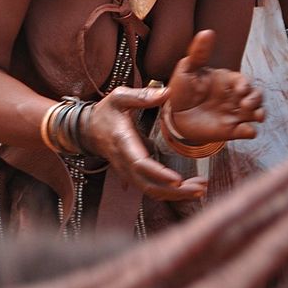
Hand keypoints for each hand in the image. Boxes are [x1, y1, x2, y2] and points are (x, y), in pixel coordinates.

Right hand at [79, 85, 206, 201]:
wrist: (87, 130)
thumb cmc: (105, 113)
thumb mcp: (119, 97)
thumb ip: (142, 96)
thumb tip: (168, 92)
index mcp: (122, 141)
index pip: (139, 164)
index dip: (158, 174)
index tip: (177, 180)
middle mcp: (124, 162)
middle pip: (148, 185)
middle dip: (175, 191)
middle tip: (200, 188)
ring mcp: (127, 172)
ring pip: (150, 191)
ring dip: (176, 195)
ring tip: (200, 190)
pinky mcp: (132, 176)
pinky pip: (150, 190)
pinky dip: (170, 194)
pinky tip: (188, 189)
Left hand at [163, 30, 263, 145]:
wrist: (173, 115)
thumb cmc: (182, 89)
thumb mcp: (187, 69)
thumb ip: (199, 52)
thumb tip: (207, 32)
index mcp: (227, 82)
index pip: (244, 81)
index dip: (246, 85)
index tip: (239, 90)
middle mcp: (234, 98)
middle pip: (257, 96)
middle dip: (257, 100)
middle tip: (246, 104)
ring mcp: (234, 114)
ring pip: (257, 113)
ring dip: (259, 114)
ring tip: (255, 117)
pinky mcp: (231, 130)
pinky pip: (248, 131)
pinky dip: (250, 131)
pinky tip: (247, 130)